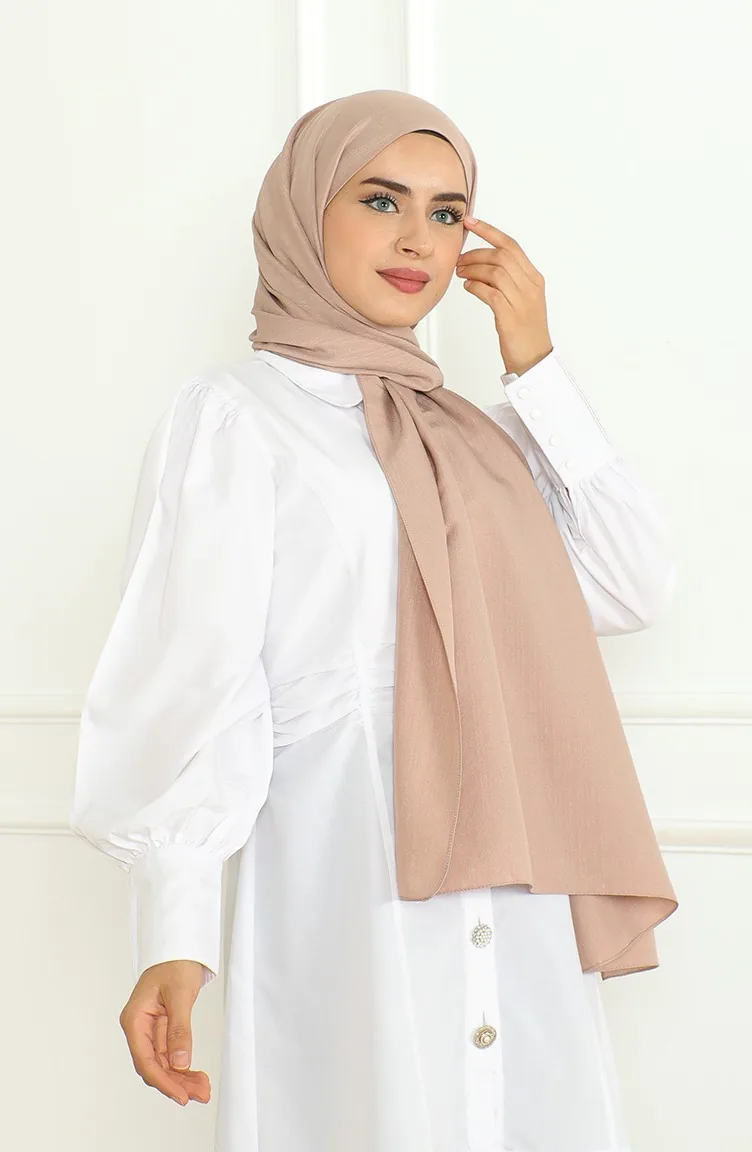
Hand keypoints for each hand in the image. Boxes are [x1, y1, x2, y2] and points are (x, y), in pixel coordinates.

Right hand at [119, 959, 210, 1105]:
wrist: (180, 948)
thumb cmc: (176, 963)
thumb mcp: (180, 995)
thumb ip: (179, 1030)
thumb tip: (180, 1063)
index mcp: (134, 1020)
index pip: (145, 1060)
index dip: (163, 1081)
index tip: (182, 1096)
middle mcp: (138, 1029)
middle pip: (154, 1066)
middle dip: (176, 1083)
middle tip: (200, 1094)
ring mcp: (149, 1030)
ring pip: (163, 1064)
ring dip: (182, 1078)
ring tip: (203, 1089)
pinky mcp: (162, 1030)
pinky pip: (170, 1054)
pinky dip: (183, 1066)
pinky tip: (197, 1076)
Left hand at [456, 217, 552, 376]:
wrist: (534, 360)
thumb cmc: (524, 333)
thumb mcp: (520, 301)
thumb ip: (506, 282)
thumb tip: (479, 269)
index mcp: (534, 279)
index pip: (511, 246)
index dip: (489, 231)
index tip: (471, 221)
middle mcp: (530, 286)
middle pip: (501, 256)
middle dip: (476, 253)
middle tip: (459, 260)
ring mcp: (522, 301)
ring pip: (495, 272)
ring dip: (473, 269)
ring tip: (460, 274)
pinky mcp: (510, 316)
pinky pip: (490, 292)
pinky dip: (476, 287)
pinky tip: (468, 287)